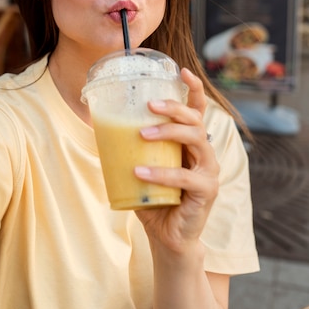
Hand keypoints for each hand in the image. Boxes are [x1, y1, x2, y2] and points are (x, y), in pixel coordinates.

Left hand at [134, 68, 218, 251]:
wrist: (168, 237)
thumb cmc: (154, 199)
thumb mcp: (142, 167)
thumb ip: (132, 148)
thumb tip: (99, 124)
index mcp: (190, 144)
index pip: (197, 110)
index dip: (193, 89)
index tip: (183, 71)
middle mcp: (204, 153)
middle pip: (196, 119)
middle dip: (174, 107)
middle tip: (149, 104)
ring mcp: (209, 170)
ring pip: (196, 139)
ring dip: (168, 132)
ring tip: (141, 133)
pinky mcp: (207, 190)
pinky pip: (185, 176)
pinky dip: (161, 172)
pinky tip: (139, 171)